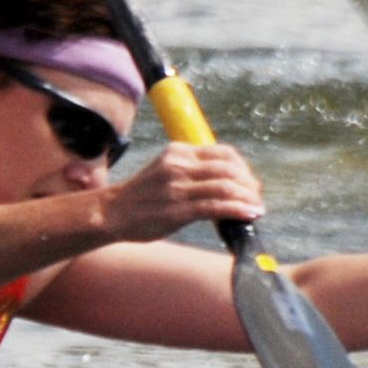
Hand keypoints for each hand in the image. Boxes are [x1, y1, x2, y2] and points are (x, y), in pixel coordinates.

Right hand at [102, 140, 260, 241]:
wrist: (111, 212)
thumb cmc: (141, 196)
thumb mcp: (164, 171)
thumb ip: (191, 171)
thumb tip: (227, 182)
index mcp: (177, 153)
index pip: (223, 153)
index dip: (243, 167)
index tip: (249, 181)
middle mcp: (178, 166)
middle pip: (229, 170)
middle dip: (249, 184)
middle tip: (256, 197)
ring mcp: (177, 188)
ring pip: (226, 187)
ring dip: (248, 198)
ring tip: (257, 208)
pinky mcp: (177, 210)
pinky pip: (216, 207)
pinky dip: (238, 210)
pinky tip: (250, 214)